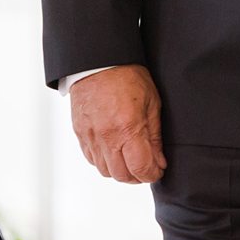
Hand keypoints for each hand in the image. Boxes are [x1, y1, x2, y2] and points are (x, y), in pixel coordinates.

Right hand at [70, 64, 165, 184]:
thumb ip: (155, 135)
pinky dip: (105, 162)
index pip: (140, 168)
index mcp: (127, 128)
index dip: (152, 174)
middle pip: (122, 175)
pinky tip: (115, 152)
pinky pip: (92, 159)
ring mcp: (91, 137)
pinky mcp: (80, 134)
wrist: (98, 63)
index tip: (158, 170)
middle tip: (147, 167)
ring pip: (105, 171)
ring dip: (120, 171)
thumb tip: (159, 161)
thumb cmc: (128, 77)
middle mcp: (106, 137)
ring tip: (131, 160)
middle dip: (138, 177)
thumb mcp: (152, 102)